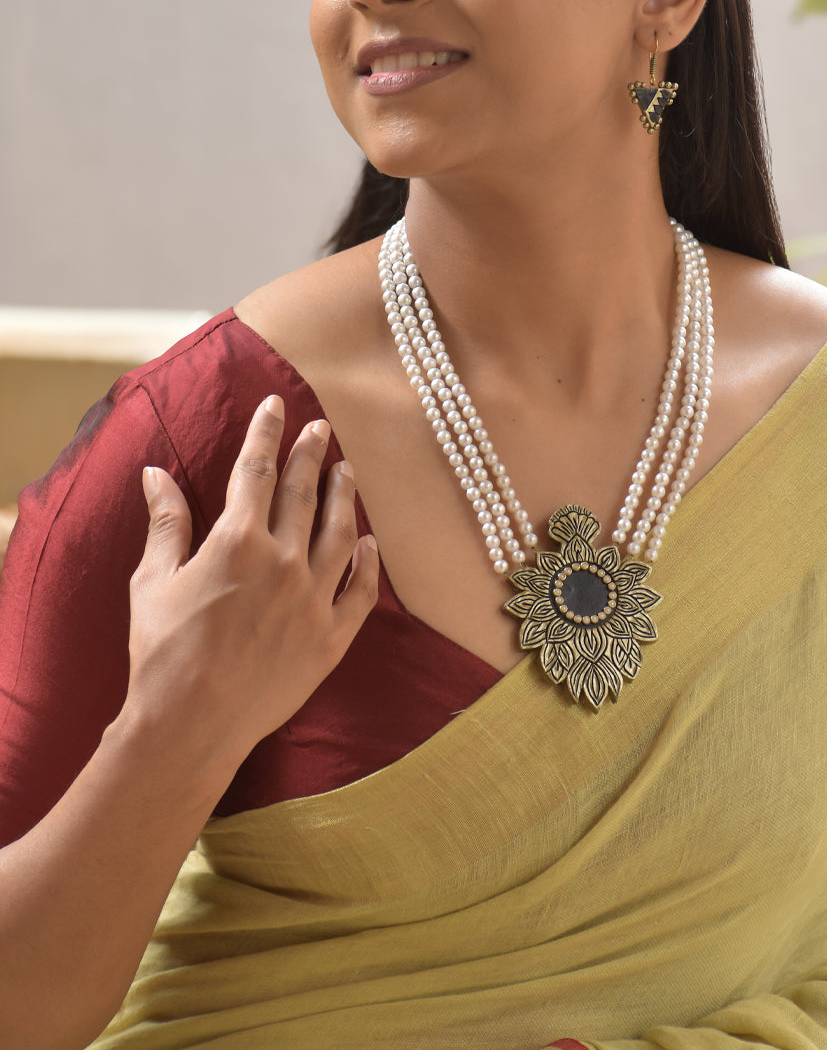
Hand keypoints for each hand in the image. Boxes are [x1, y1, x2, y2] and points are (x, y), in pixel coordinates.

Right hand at [124, 394, 378, 768]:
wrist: (189, 725)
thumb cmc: (161, 653)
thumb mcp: (152, 581)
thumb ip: (165, 522)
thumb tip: (155, 472)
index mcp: (238, 541)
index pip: (257, 469)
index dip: (267, 432)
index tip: (277, 405)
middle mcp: (284, 561)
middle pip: (303, 493)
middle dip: (311, 454)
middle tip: (321, 427)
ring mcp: (313, 599)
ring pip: (340, 533)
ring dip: (345, 497)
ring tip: (347, 471)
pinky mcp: (330, 637)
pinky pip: (360, 591)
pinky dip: (367, 563)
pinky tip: (369, 543)